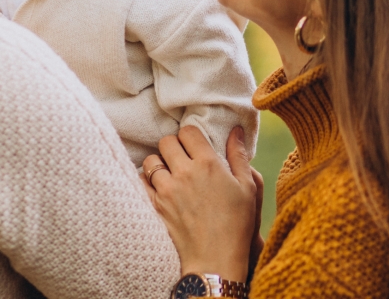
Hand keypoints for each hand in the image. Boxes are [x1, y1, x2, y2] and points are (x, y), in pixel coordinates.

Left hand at [142, 126, 257, 282]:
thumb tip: (235, 130)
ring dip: (159, 163)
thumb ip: (239, 156)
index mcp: (209, 163)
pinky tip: (158, 188)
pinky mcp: (155, 206)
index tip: (195, 145)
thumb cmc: (237, 224)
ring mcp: (167, 189)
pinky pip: (141, 182)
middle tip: (182, 159)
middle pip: (166, 142)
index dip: (191, 136)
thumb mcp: (248, 188)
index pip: (188, 131)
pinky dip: (146, 181)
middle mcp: (185, 172)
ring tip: (169, 174)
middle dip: (174, 147)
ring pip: (151, 160)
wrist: (215, 259)